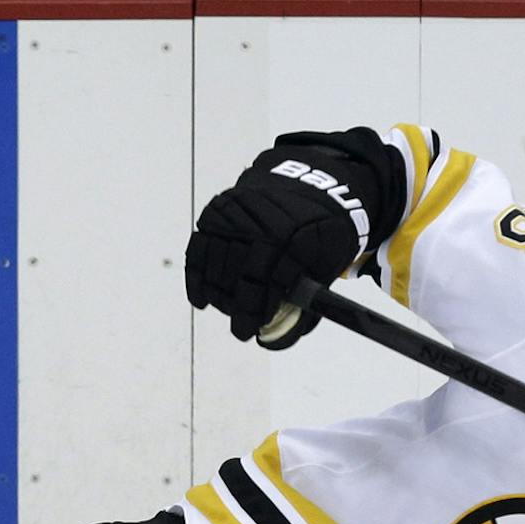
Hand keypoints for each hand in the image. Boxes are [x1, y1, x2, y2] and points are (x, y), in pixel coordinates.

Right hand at [185, 140, 373, 347]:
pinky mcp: (217, 211)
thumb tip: (277, 338)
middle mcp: (263, 222)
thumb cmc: (319, 233)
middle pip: (237, 276)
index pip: (265, 283)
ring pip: (216, 266)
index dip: (253, 312)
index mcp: (297, 237)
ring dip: (217, 296)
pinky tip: (202, 299)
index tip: (247, 332)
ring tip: (226, 310)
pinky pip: (198, 250)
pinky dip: (196, 279)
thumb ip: (306, 300)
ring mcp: (237, 214)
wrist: (307, 185)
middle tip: (239, 327)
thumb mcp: (327, 263)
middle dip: (235, 308)